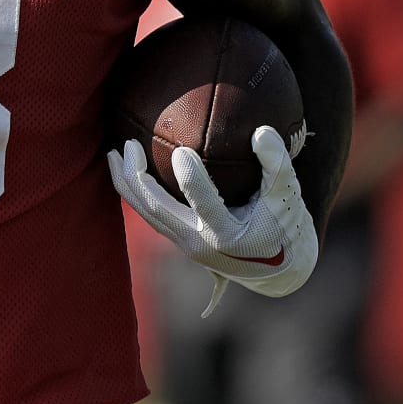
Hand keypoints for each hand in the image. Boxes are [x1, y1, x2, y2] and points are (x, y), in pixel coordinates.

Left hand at [108, 125, 317, 315]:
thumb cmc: (285, 229)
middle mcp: (199, 243)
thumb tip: (260, 132)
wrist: (279, 271)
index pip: (204, 205)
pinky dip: (137, 192)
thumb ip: (277, 165)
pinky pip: (151, 213)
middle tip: (127, 145)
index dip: (191, 180)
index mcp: (227, 236)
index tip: (181, 150)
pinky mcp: (180, 240)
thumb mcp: (288, 198)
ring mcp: (185, 244)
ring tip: (114, 154)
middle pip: (156, 210)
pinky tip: (129, 169)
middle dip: (135, 177)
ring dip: (126, 184)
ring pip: (146, 213)